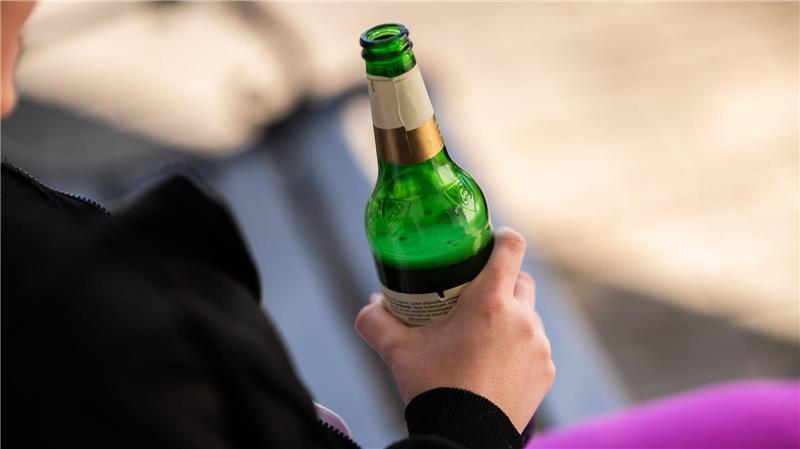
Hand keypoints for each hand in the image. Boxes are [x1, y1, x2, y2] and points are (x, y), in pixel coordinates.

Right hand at [355, 227, 554, 432]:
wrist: (463, 437)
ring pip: (530, 315)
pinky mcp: (546, 371)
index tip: (489, 241)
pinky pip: (536, 347)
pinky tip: (496, 364)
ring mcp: (539, 346)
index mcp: (490, 302)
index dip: (501, 238)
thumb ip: (376, 320)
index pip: (511, 247)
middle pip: (522, 279)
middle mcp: (522, 318)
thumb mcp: (397, 350)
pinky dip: (520, 348)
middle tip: (476, 295)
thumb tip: (370, 304)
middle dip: (502, 281)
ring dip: (512, 317)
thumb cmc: (432, 387)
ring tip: (484, 336)